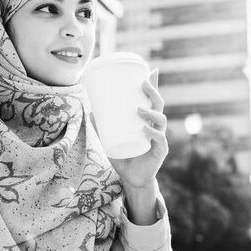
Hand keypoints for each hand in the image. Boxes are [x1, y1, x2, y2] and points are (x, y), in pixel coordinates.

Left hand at [107, 68, 167, 188]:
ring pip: (161, 120)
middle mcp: (155, 126)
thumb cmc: (124, 156)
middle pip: (159, 105)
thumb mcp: (110, 140)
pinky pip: (159, 139)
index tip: (151, 70)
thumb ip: (102, 127)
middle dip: (153, 92)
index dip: (154, 85)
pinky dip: (153, 133)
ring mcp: (159, 138)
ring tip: (138, 110)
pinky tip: (145, 129)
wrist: (132, 179)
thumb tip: (90, 111)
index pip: (152, 100)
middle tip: (142, 84)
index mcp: (147, 121)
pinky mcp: (160, 151)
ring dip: (151, 112)